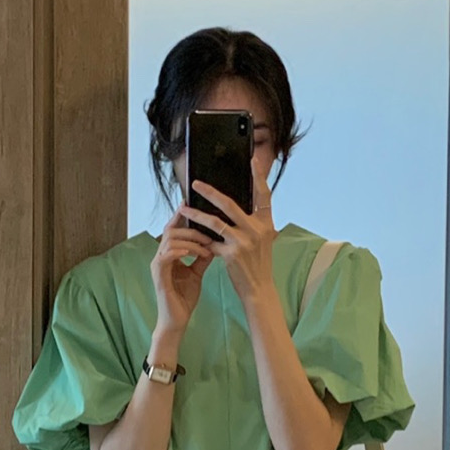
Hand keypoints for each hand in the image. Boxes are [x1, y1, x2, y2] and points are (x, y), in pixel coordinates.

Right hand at [152, 209, 214, 333]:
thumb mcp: (197, 273)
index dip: (182, 216)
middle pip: (172, 230)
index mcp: (169, 254)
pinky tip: (193, 253)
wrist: (177, 320)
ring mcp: (158, 265)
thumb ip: (203, 257)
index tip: (193, 205)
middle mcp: (161, 256)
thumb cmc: (184, 297)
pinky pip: (166, 256)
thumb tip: (215, 241)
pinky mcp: (158, 275)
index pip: (174, 229)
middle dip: (192, 230)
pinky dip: (180, 251)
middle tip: (210, 236)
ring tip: (206, 247)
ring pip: (170, 240)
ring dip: (191, 241)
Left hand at [180, 151, 276, 307]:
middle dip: (210, 192)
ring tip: (183, 208)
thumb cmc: (259, 265)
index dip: (258, 176)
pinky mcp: (231, 254)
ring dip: (196, 214)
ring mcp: (243, 242)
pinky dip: (199, 238)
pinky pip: (210, 241)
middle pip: (230, 204)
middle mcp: (256, 230)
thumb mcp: (262, 240)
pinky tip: (188, 233)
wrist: (259, 289)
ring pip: (214, 222)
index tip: (251, 160)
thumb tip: (238, 207)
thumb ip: (253, 223)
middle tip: (196, 183)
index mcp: (266, 224)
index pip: (264, 195)